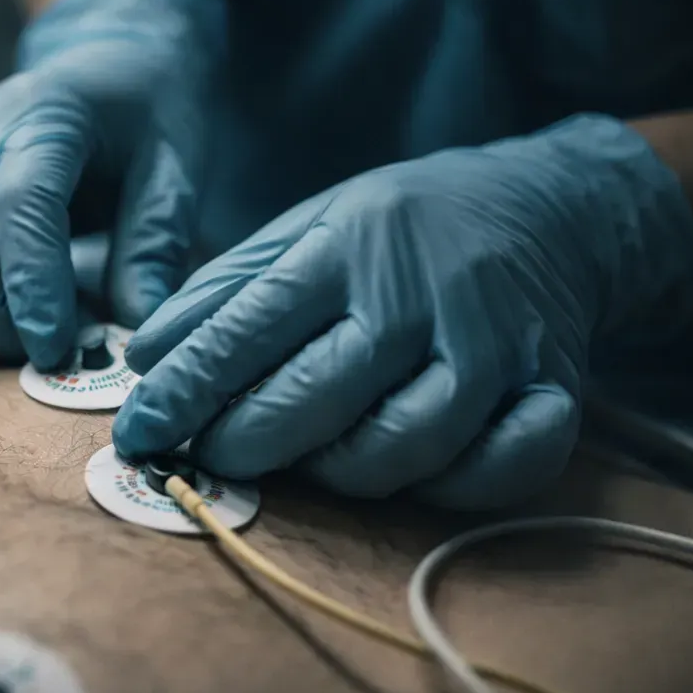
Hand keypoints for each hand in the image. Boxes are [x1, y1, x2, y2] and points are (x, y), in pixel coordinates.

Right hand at [0, 0, 223, 370]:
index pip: (17, 206)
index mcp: (44, 115)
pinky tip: (12, 310)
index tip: (57, 348)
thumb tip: (136, 326)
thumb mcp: (177, 166)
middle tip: (53, 351)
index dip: (32, 285)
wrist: (109, 61)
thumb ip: (155, 243)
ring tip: (35, 330)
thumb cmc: (147, 111)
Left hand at [111, 115, 692, 508]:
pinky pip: (503, 466)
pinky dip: (453, 487)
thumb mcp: (307, 230)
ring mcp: (493, 344)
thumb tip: (145, 358)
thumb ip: (225, 293)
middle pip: (319, 399)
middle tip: (214, 458)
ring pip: (404, 447)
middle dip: (248, 444)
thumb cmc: (403, 230)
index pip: (249, 329)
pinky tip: (413, 474)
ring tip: (311, 462)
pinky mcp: (553, 387)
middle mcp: (419, 295)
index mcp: (347, 247)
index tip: (139, 432)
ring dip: (342, 475)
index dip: (186, 391)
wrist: (551, 204)